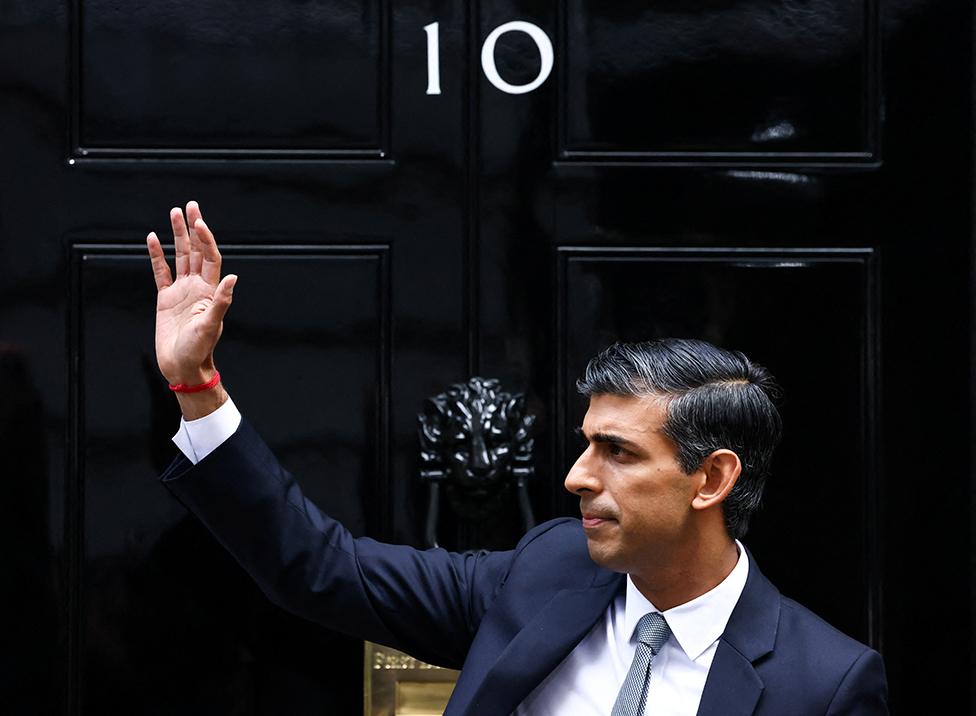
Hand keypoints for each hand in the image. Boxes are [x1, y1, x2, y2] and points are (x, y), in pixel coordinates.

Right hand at [146, 201, 236, 386]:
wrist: (182, 367)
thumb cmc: (199, 350)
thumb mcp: (211, 326)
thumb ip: (221, 301)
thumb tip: (234, 277)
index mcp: (210, 291)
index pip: (210, 258)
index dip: (206, 240)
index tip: (199, 222)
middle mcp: (197, 287)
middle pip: (196, 251)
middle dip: (193, 228)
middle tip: (190, 205)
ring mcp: (181, 291)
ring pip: (179, 256)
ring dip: (177, 235)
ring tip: (174, 213)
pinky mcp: (165, 298)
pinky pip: (160, 271)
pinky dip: (157, 255)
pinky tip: (153, 239)